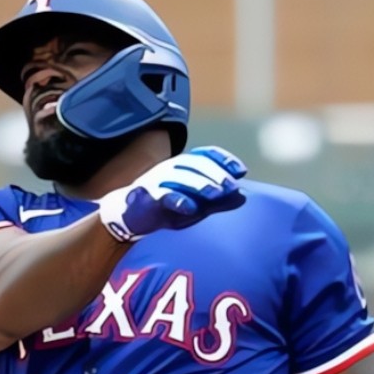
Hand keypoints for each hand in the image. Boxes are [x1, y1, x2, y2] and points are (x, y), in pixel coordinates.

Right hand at [98, 146, 246, 242]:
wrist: (130, 217)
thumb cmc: (167, 209)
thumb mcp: (196, 204)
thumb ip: (217, 201)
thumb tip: (244, 196)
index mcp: (183, 166)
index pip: (205, 155)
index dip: (223, 160)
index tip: (240, 171)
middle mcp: (171, 168)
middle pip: (195, 164)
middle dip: (215, 174)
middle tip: (231, 186)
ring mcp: (157, 180)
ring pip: (181, 177)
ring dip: (200, 184)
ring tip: (216, 194)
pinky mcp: (147, 196)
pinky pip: (163, 195)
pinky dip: (177, 200)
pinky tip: (190, 208)